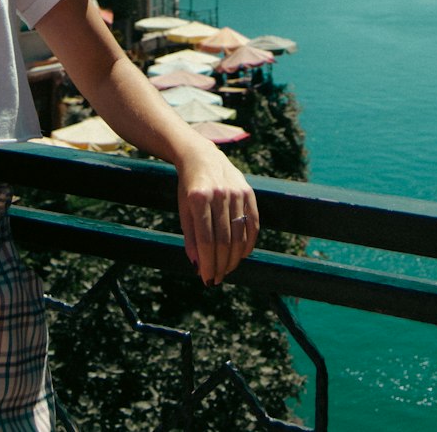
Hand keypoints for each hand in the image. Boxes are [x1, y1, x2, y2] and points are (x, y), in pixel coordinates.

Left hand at [175, 139, 259, 285]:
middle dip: (221, 265)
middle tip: (217, 279)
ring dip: (234, 258)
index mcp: (199, 198)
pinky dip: (249, 243)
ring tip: (227, 270)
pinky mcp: (248, 192)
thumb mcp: (184, 210)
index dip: (207, 263)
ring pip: (240, 235)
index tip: (206, 279)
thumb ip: (190, 238)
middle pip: (224, 240)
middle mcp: (219, 194)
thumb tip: (198, 267)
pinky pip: (253, 223)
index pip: (206, 240)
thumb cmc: (189, 188)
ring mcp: (236, 192)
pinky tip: (242, 255)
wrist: (202, 156)